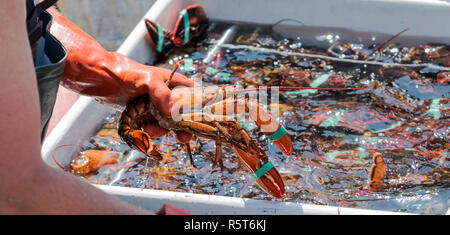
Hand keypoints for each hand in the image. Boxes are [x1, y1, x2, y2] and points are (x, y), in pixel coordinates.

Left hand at [48, 13, 194, 142]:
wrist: (99, 79)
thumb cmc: (124, 73)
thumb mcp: (147, 80)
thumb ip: (163, 94)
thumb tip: (175, 113)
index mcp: (172, 82)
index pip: (193, 94)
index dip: (199, 108)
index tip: (200, 122)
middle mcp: (166, 94)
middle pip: (182, 114)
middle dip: (181, 127)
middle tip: (182, 138)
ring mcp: (154, 105)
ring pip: (166, 123)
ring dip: (161, 131)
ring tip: (149, 130)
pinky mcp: (143, 114)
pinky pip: (152, 127)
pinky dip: (150, 132)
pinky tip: (143, 131)